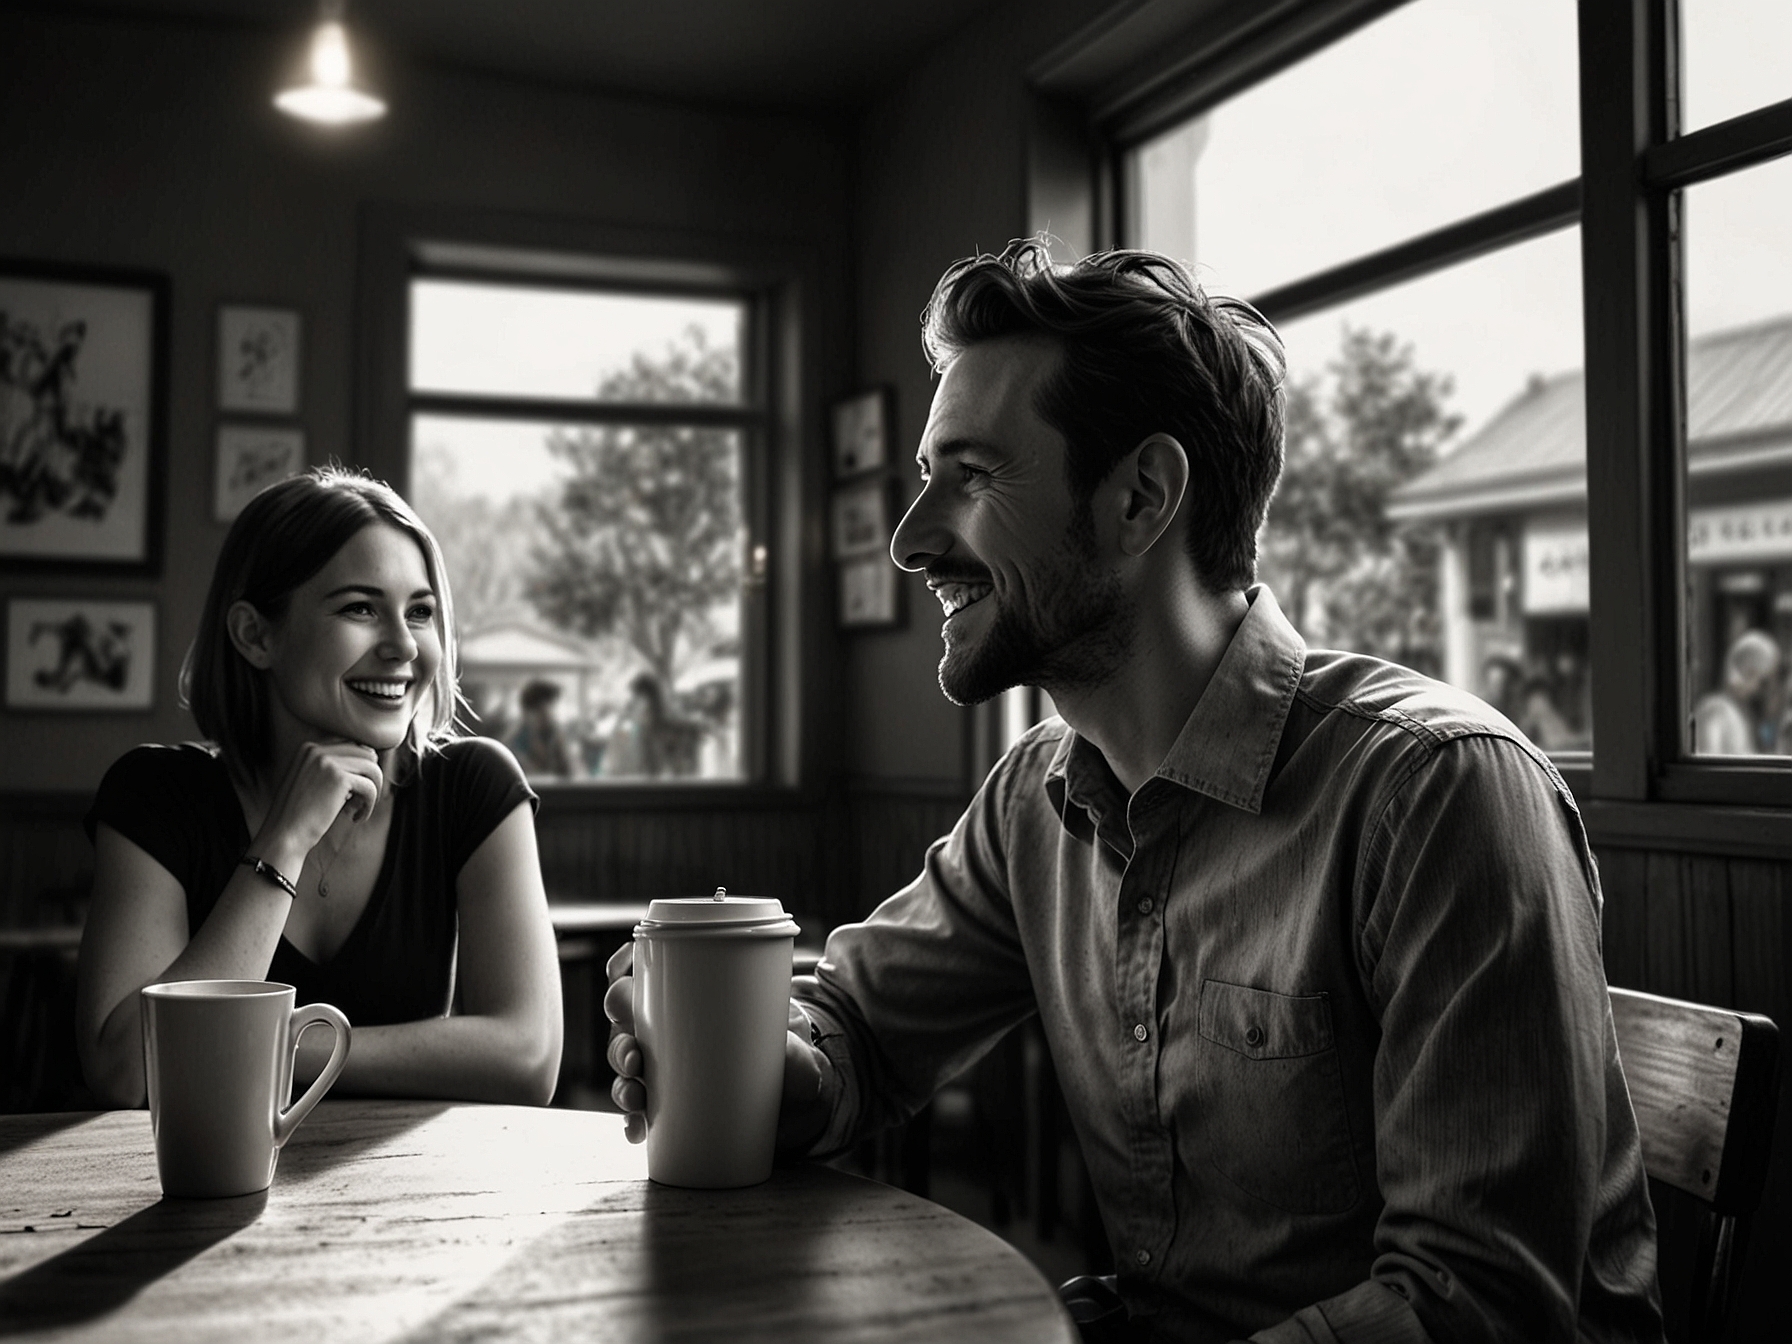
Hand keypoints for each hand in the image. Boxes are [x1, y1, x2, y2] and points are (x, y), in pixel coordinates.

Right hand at [253, 740, 382, 869]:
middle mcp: (317, 749)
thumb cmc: (301, 814)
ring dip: (372, 792)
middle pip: (365, 754)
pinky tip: (356, 818)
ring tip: (357, 809)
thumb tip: (373, 755)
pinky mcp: (339, 778)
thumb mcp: (313, 781)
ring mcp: (327, 761)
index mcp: (309, 748)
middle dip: (369, 778)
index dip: (358, 770)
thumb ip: (336, 766)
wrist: (283, 836)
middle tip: (357, 802)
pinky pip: (370, 787)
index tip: (350, 793)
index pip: (351, 746)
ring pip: (372, 769)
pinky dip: (369, 805)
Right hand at [603, 942, 828, 1148]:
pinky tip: (637, 1130)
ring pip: (625, 1068)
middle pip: (623, 1024)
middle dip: (619, 1038)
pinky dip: (632, 1121)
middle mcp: (668, 1030)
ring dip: (621, 1081)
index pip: (645, 975)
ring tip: (636, 1095)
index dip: (623, 969)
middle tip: (635, 1055)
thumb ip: (789, 1047)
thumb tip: (782, 1053)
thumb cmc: (786, 1056)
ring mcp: (664, 1068)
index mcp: (689, 1000)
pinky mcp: (669, 1105)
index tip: (623, 973)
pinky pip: (638, 1112)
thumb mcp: (789, 1044)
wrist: (794, 1103)